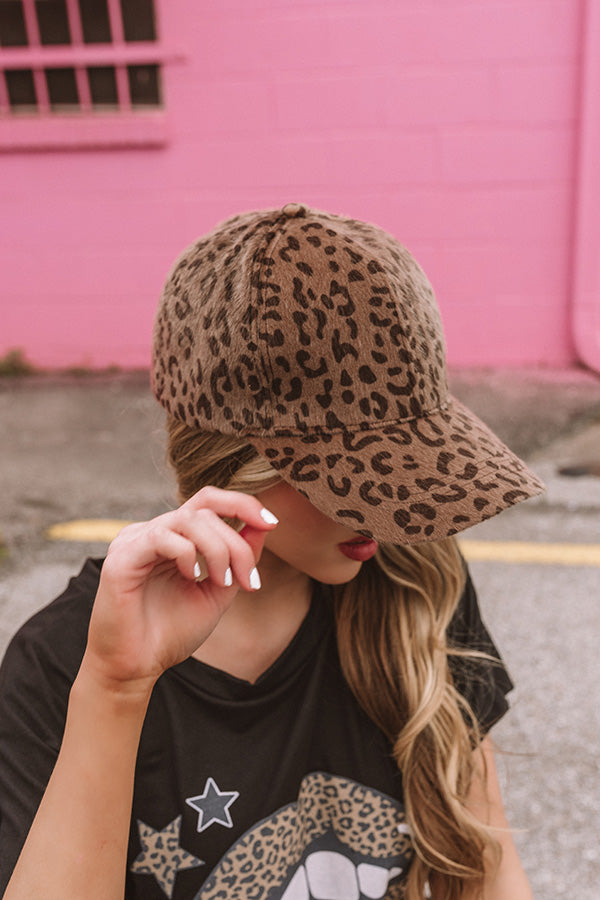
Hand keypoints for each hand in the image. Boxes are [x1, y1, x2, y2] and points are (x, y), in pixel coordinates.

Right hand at [80, 487, 277, 694]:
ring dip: (218, 549)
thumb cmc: (170, 634)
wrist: (135, 669)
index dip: (242, 504)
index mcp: (173, 537)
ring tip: (224, 582)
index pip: (208, 501)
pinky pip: (161, 536)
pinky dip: (187, 553)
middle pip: (205, 510)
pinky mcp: (121, 557)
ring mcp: (134, 541)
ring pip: (188, 518)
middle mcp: (153, 532)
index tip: (271, 523)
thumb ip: (238, 560)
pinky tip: (192, 576)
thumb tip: (263, 526)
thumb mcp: (218, 592)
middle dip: (236, 542)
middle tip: (248, 580)